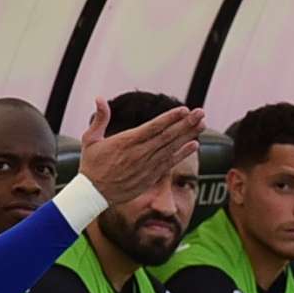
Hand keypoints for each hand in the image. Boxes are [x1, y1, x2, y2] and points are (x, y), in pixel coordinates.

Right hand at [76, 98, 206, 204]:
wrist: (93, 195)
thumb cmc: (91, 165)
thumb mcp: (91, 140)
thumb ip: (100, 119)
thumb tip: (99, 98)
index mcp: (126, 142)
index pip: (153, 127)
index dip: (170, 118)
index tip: (184, 109)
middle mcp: (139, 153)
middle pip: (167, 136)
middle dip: (186, 123)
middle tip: (201, 112)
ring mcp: (146, 166)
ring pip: (171, 148)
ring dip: (188, 135)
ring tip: (202, 124)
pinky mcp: (150, 177)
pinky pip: (169, 163)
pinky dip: (182, 154)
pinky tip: (195, 144)